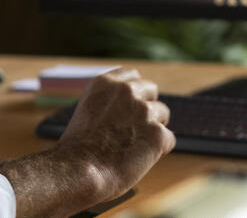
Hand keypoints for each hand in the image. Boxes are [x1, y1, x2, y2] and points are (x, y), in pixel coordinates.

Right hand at [56, 67, 175, 202]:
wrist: (78, 171)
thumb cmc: (78, 149)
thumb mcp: (87, 111)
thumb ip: (108, 102)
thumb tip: (128, 108)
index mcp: (105, 83)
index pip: (132, 75)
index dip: (135, 92)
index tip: (132, 105)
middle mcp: (125, 91)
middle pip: (151, 90)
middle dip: (147, 107)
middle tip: (135, 129)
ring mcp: (143, 110)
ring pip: (162, 114)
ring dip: (152, 128)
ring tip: (133, 147)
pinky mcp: (156, 134)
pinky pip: (168, 139)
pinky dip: (158, 150)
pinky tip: (139, 159)